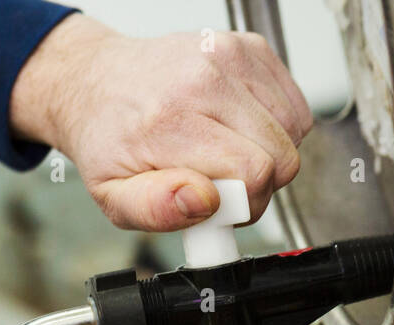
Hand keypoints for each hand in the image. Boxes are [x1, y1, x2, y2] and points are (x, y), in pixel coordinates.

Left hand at [10, 14, 312, 231]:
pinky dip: (274, 127)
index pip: (253, 172)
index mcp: (169, 119)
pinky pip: (293, 106)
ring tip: (226, 155)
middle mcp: (203, 79)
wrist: (98, 83)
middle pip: (281, 155)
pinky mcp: (248, 47)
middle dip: (258, 185)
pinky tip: (237, 129)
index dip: (245, 204)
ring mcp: (230, 56)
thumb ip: (154, 208)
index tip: (219, 205)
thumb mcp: (113, 194)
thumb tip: (202, 201)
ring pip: (294, 130)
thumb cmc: (109, 140)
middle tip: (223, 185)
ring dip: (268, 155)